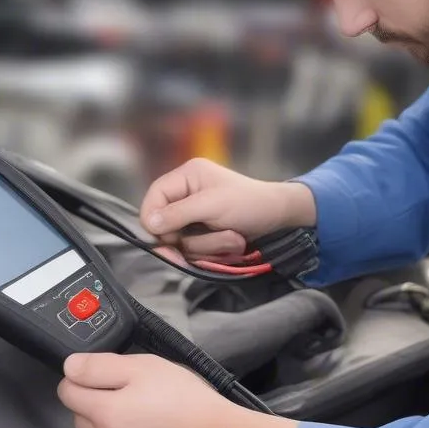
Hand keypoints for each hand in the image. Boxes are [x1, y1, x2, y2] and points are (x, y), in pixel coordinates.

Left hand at [57, 352, 298, 427]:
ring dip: (106, 425)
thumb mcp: (144, 367)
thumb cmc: (185, 398)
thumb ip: (99, 366)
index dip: (83, 377)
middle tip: (131, 392)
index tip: (106, 374)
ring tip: (142, 414)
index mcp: (105, 414)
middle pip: (79, 416)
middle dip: (95, 401)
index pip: (66, 391)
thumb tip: (68, 368)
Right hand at [139, 158, 315, 261]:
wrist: (279, 218)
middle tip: (211, 238)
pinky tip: (232, 242)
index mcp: (186, 176)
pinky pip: (195, 250)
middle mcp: (186, 194)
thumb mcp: (212, 205)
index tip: (163, 237)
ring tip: (232, 238)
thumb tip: (149, 223)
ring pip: (181, 242)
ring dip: (207, 247)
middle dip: (189, 239)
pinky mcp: (204, 233)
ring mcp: (195, 216)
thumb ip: (179, 213)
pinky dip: (213, 251)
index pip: (154, 197)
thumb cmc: (249, 203)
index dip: (153, 218)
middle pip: (165, 225)